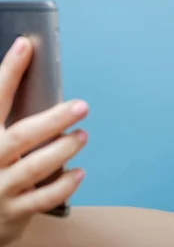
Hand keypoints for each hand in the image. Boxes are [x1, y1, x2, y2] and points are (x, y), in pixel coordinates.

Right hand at [0, 37, 87, 245]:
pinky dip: (63, 185)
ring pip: (35, 167)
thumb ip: (5, 115)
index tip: (25, 45)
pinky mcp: (12, 212)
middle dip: (54, 118)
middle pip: (22, 135)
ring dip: (63, 149)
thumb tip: (29, 75)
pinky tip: (79, 172)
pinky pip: (42, 199)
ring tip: (82, 135)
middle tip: (82, 106)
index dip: (9, 71)